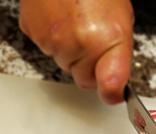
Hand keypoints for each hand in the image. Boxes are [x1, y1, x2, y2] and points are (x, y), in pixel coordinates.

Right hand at [19, 0, 133, 103]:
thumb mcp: (122, 19)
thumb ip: (119, 54)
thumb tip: (115, 81)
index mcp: (108, 40)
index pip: (111, 86)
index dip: (112, 93)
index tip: (113, 94)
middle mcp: (80, 44)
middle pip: (85, 79)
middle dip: (90, 66)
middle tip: (93, 39)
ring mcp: (54, 41)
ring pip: (65, 65)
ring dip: (70, 51)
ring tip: (75, 21)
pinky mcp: (33, 34)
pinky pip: (46, 50)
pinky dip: (52, 39)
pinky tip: (59, 18)